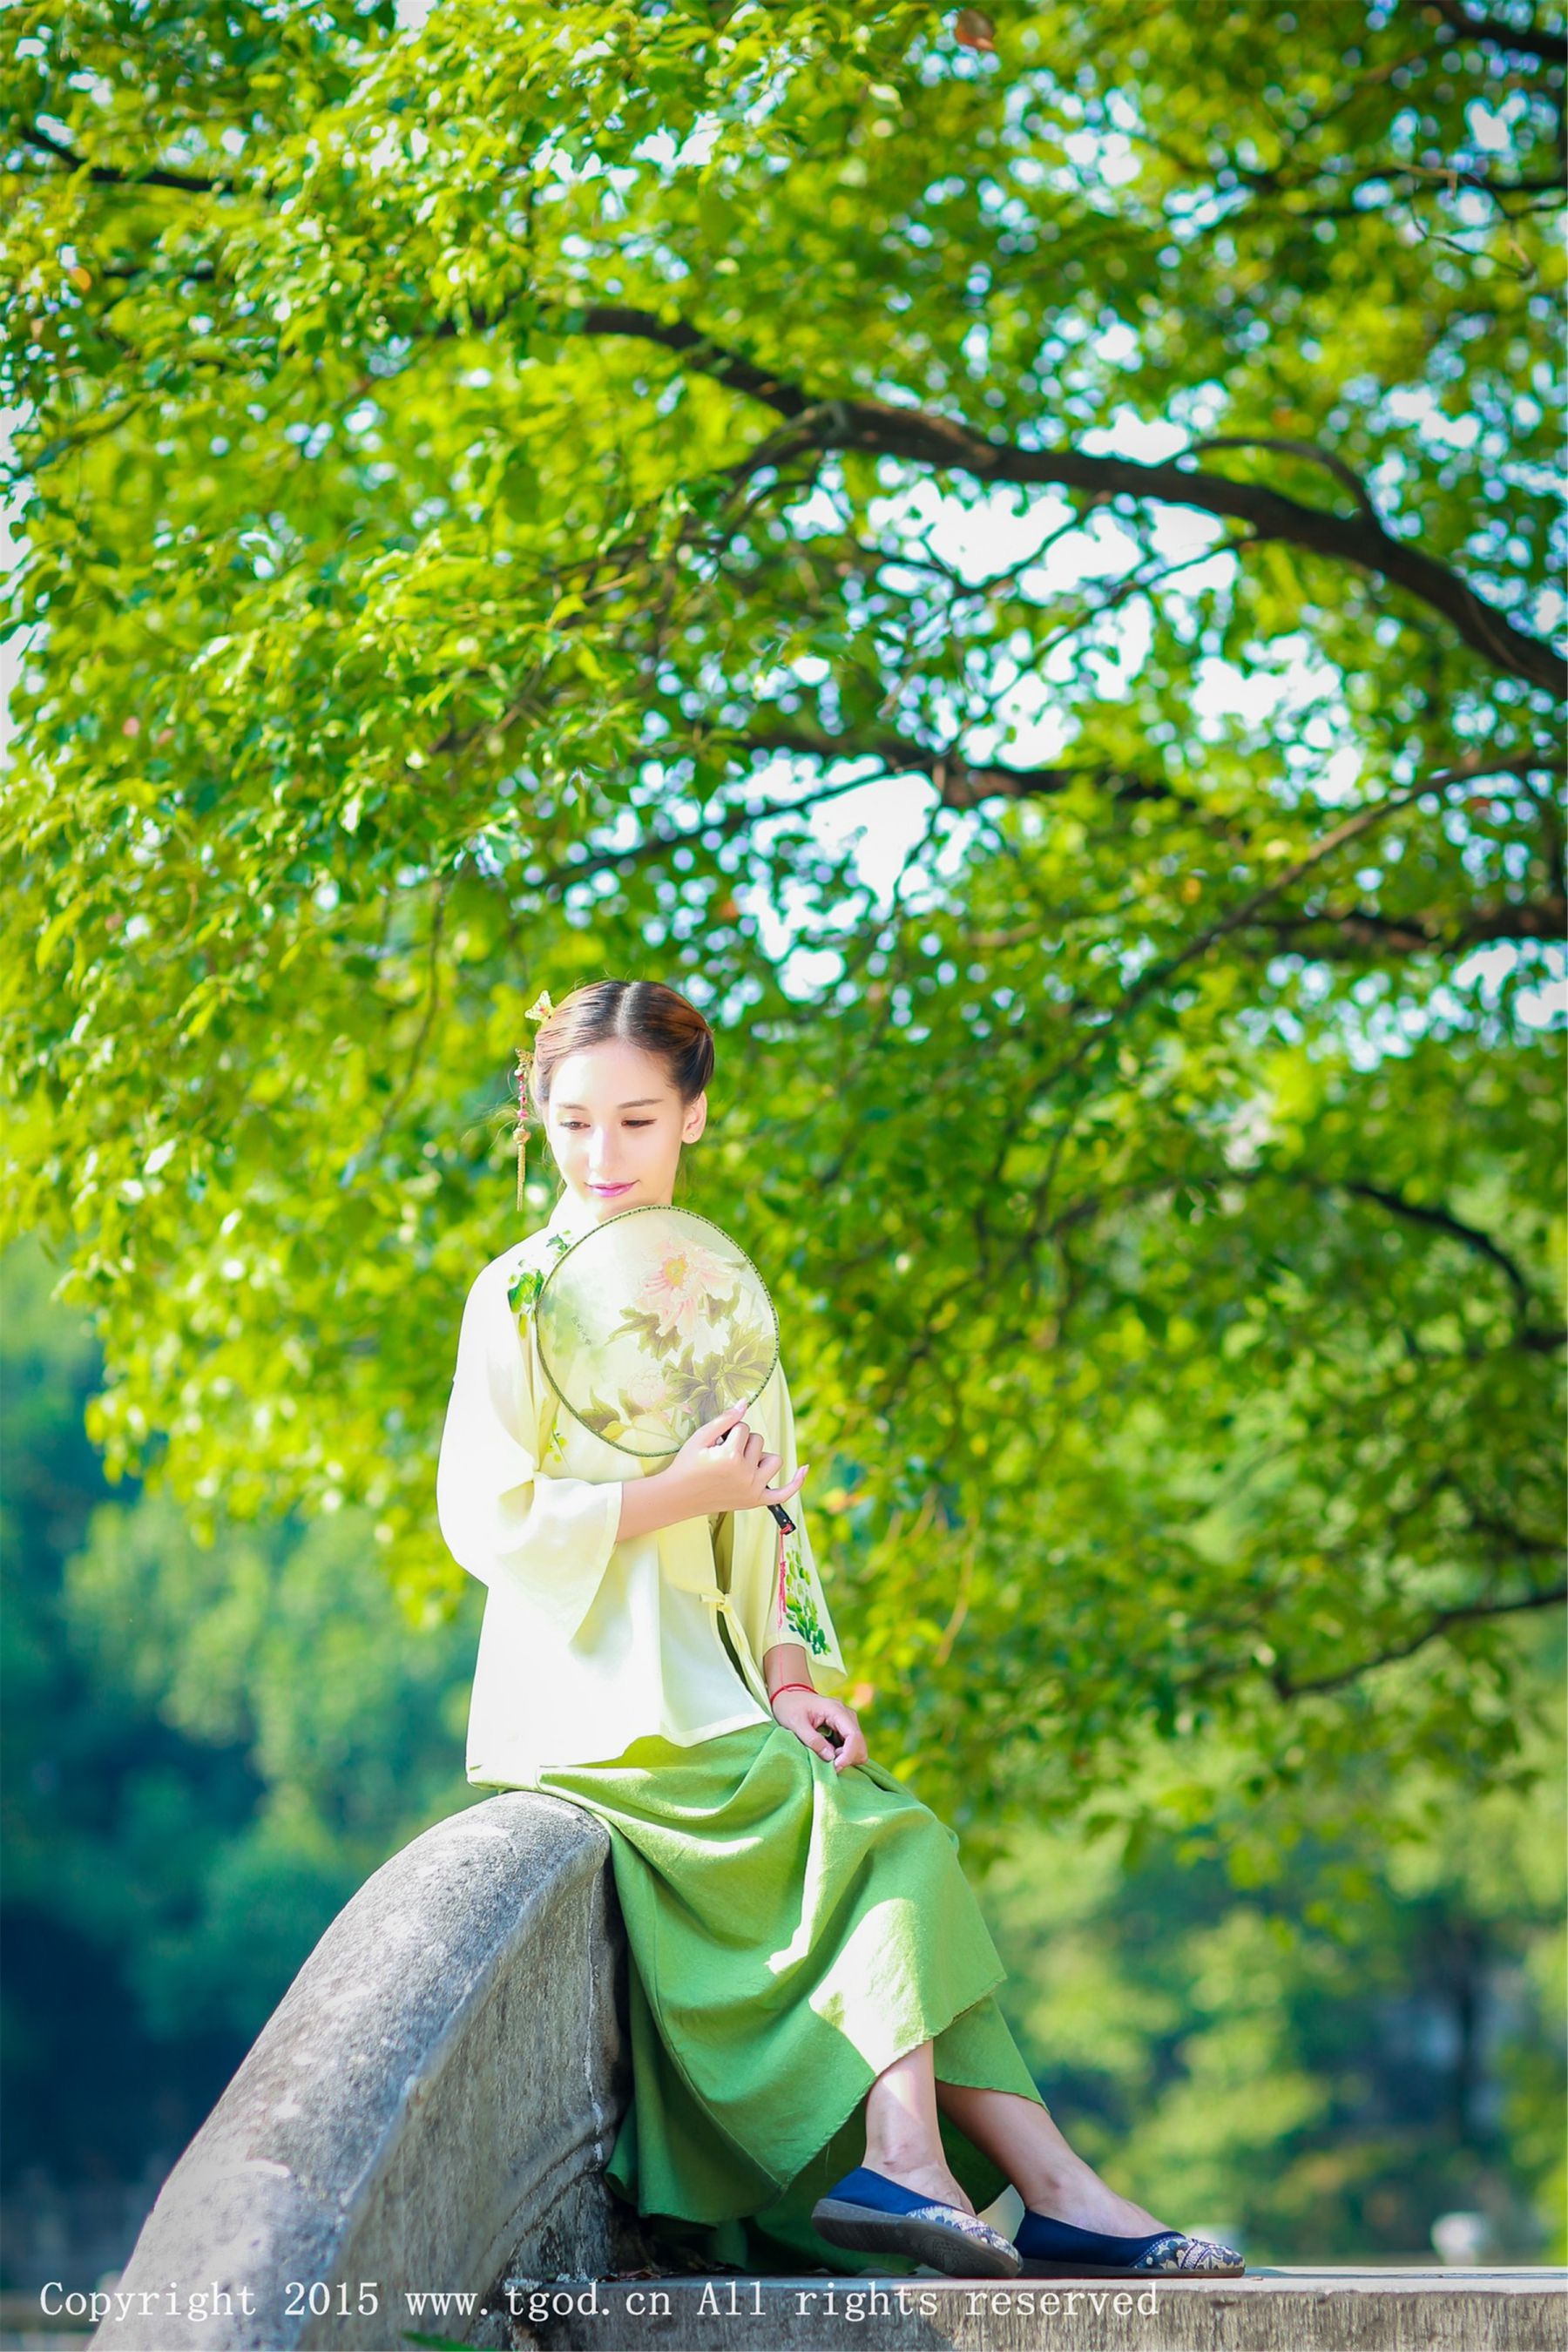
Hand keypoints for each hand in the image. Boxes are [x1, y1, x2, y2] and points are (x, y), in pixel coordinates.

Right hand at [669, 1400, 809, 1517]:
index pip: (744, 1428)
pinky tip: (805, 1469)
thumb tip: (745, 1402)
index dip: (729, 1431)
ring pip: (774, 1460)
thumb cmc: (687, 1464)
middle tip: (722, 1455)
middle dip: (743, 1442)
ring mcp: (753, 1490)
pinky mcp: (755, 1501)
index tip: (715, 1443)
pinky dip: (795, 1482)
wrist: (678, 1496)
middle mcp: (745, 1474)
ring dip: (761, 1456)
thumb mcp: (701, 1437)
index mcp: (731, 1457)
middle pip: (759, 1441)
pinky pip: (783, 1493)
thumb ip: (725, 1419)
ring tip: (740, 1463)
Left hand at [769, 1686, 867, 1772]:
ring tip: (825, 1756)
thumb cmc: (790, 1707)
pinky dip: (842, 1756)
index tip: (834, 1767)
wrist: (789, 1696)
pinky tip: (826, 1753)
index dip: (848, 1755)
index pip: (854, 1736)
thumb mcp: (796, 1724)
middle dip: (847, 1759)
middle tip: (827, 1763)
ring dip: (845, 1758)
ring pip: (858, 1749)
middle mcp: (847, 1716)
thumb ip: (813, 1740)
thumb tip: (831, 1758)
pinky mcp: (844, 1729)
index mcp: (837, 1710)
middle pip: (860, 1745)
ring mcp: (848, 1723)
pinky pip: (852, 1748)